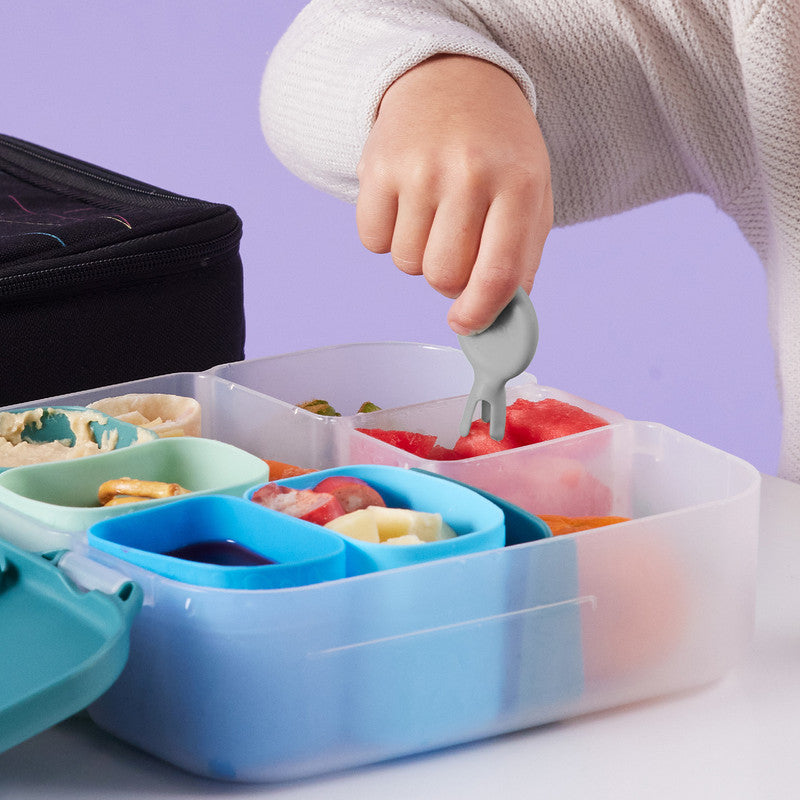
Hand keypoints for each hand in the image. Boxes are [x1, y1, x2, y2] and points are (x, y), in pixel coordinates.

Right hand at [356, 54, 552, 333]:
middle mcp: (469, 174)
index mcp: (519, 184)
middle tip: (455, 248)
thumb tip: (496, 318)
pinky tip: (405, 203)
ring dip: (418, 254)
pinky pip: (373, 242)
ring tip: (432, 213)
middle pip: (444, 277)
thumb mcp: (531, 193)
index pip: (498, 274)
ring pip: (407, 264)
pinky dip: (387, 236)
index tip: (466, 325)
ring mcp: (419, 169)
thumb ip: (522, 258)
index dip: (480, 314)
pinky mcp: (377, 166)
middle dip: (448, 278)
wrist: (452, 78)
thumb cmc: (497, 147)